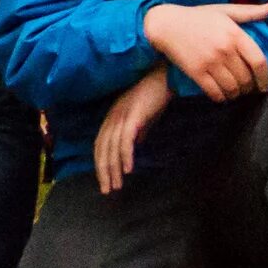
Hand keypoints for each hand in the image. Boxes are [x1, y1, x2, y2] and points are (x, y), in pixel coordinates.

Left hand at [93, 64, 170, 194]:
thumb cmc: (156, 96)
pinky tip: (128, 169)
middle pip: (102, 148)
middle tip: (107, 191)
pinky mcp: (134, 114)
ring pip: (112, 146)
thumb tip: (137, 144)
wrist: (166, 76)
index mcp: (113, 117)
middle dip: (103, 171)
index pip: (100, 145)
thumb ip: (139, 130)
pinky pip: (126, 138)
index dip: (101, 164)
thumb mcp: (145, 117)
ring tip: (117, 185)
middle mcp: (113, 116)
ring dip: (113, 168)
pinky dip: (125, 155)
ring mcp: (122, 115)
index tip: (106, 182)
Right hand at [140, 0, 267, 101]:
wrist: (166, 24)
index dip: (265, 78)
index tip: (265, 85)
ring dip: (236, 94)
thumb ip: (250, 12)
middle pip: (246, 78)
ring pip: (232, 88)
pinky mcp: (196, 72)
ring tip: (235, 92)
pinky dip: (222, 97)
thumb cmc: (197, 17)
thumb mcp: (224, 11)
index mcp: (235, 34)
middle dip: (249, 87)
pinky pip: (215, 93)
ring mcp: (210, 62)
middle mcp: (224, 49)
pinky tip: (222, 95)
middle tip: (248, 89)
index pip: (259, 61)